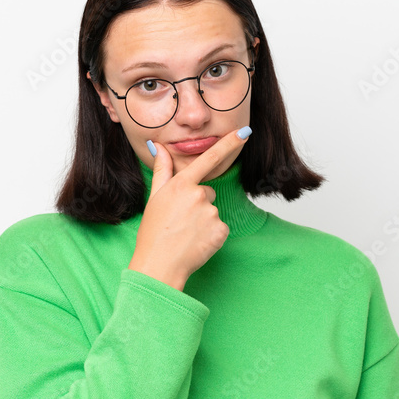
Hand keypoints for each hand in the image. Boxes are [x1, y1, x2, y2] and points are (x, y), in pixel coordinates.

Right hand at [128, 127, 251, 290]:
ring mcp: (211, 213)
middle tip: (179, 221)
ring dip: (203, 220)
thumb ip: (162, 170)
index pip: (209, 159)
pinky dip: (211, 235)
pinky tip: (196, 242)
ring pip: (213, 211)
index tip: (244, 132)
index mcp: (181, 184)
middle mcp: (198, 195)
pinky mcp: (220, 231)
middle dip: (197, 203)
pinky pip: (220, 227)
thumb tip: (160, 147)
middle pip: (208, 192)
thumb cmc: (153, 232)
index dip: (229, 144)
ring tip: (185, 233)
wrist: (159, 265)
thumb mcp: (154, 198)